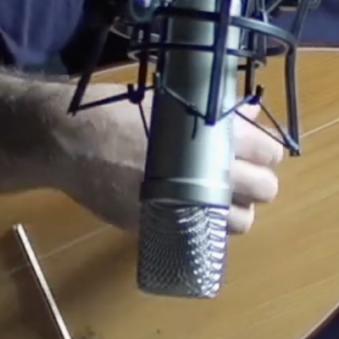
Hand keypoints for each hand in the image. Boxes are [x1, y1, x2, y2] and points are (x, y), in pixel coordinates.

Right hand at [58, 96, 285, 235]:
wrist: (71, 142)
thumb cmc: (118, 113)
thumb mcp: (170, 103)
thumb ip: (215, 112)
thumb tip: (248, 110)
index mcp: (214, 139)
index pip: (268, 152)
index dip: (266, 152)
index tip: (256, 151)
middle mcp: (208, 175)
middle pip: (264, 190)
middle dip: (258, 182)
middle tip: (240, 175)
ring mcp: (187, 206)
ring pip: (241, 222)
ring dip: (237, 209)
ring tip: (220, 198)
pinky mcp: (164, 227)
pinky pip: (202, 235)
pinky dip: (205, 225)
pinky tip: (192, 211)